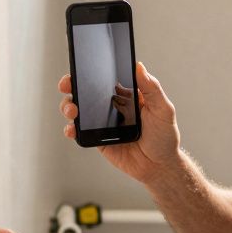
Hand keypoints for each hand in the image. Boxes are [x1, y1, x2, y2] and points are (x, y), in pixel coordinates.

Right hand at [58, 62, 182, 184]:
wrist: (159, 166)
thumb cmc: (164, 136)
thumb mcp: (163, 110)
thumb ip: (152, 89)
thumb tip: (140, 66)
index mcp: (127, 94)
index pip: (106, 78)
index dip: (91, 71)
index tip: (80, 66)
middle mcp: (112, 106)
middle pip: (86, 91)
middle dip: (71, 85)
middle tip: (67, 85)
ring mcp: (103, 122)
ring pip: (79, 110)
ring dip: (69, 106)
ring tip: (72, 110)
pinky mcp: (97, 139)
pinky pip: (80, 131)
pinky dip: (71, 129)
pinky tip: (72, 129)